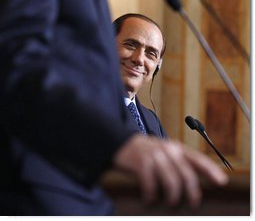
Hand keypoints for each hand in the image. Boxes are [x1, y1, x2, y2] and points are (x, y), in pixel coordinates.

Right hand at [113, 134, 228, 207]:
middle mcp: (168, 150)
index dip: (210, 170)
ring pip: (171, 182)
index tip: (221, 181)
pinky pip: (151, 185)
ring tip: (171, 204)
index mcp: (176, 148)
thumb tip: (195, 182)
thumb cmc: (148, 152)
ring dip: (172, 198)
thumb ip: (180, 162)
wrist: (122, 142)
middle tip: (192, 204)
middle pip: (186, 175)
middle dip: (192, 194)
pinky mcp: (141, 163)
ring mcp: (154, 156)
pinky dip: (151, 196)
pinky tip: (149, 199)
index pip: (197, 159)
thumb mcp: (166, 152)